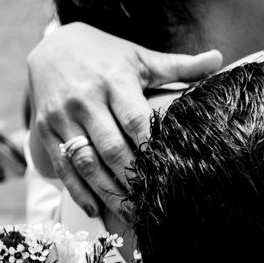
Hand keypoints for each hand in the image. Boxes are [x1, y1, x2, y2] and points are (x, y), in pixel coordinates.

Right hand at [28, 22, 221, 219]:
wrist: (51, 47)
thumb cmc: (105, 55)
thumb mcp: (139, 57)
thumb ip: (178, 65)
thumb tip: (218, 58)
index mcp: (113, 81)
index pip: (135, 119)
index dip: (151, 148)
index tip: (169, 173)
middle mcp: (85, 100)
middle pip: (111, 147)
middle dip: (133, 179)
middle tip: (154, 205)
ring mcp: (62, 117)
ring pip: (86, 162)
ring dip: (108, 192)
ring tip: (131, 215)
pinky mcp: (45, 131)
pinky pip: (62, 166)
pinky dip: (78, 191)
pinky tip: (95, 209)